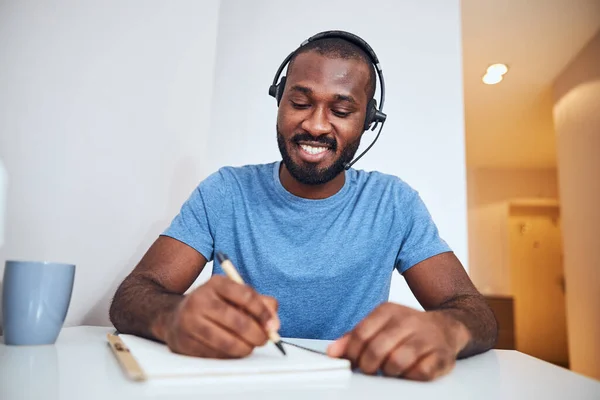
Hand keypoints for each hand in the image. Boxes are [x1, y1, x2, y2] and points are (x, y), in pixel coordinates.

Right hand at [160, 275, 278, 357]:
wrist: (175, 315)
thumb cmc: (213, 305)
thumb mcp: (235, 295)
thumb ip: (260, 303)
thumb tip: (274, 323)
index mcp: (216, 283)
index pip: (246, 296)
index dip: (263, 312)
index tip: (273, 324)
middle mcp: (200, 300)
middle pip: (238, 321)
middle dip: (257, 335)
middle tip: (264, 339)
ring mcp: (189, 321)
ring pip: (226, 342)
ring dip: (245, 348)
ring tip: (250, 346)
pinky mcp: (184, 342)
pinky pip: (215, 354)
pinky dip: (229, 355)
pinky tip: (231, 350)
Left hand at [326, 302, 469, 380]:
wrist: (446, 327)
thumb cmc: (407, 329)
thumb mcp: (379, 325)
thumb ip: (354, 337)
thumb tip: (333, 351)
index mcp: (388, 311)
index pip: (361, 334)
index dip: (351, 353)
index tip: (352, 362)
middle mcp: (407, 321)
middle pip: (376, 350)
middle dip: (367, 366)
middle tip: (370, 369)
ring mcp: (426, 338)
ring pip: (396, 362)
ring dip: (388, 372)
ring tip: (389, 370)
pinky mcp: (441, 356)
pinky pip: (420, 373)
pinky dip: (410, 377)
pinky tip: (408, 372)